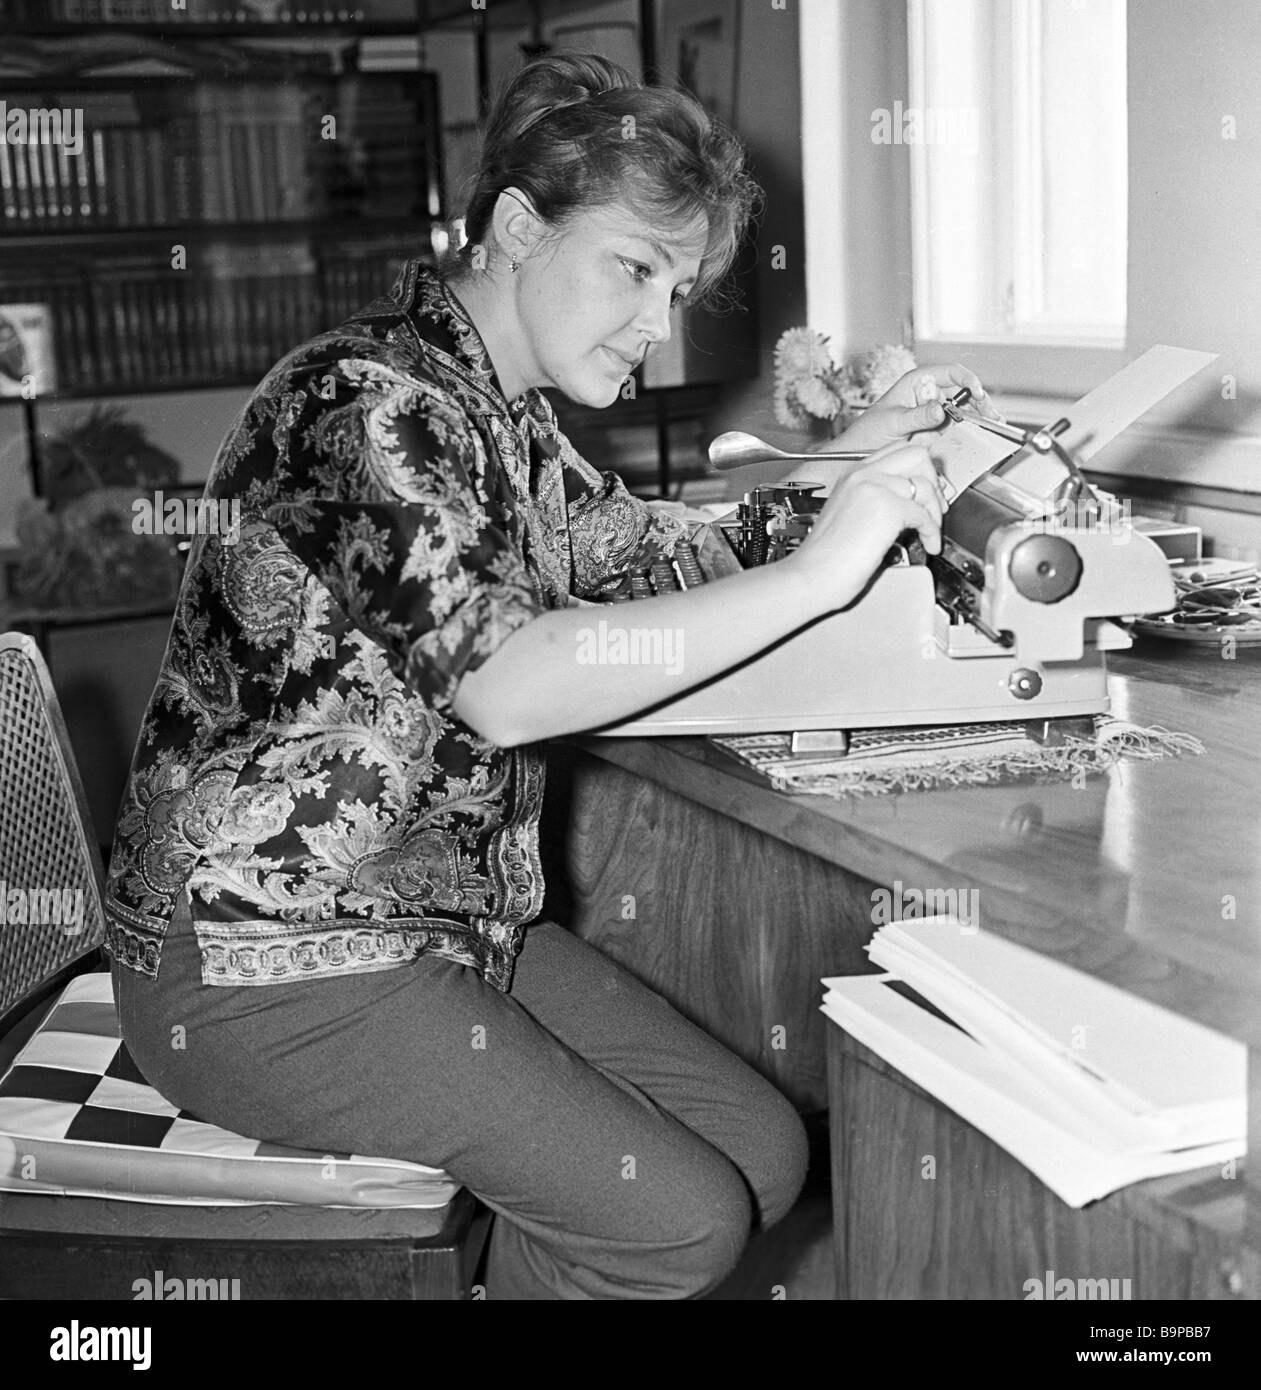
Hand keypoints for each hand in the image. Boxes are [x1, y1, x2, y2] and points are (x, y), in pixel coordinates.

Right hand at [790, 441, 947, 609]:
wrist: (811, 577)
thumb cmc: (825, 558)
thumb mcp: (849, 516)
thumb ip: (874, 501)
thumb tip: (906, 502)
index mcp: (851, 474)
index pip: (897, 450)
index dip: (919, 470)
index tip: (926, 492)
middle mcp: (862, 475)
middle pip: (917, 455)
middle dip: (933, 482)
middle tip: (934, 508)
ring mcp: (874, 488)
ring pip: (925, 484)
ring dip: (936, 511)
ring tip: (930, 532)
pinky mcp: (887, 508)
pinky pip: (925, 514)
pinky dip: (932, 532)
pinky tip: (928, 545)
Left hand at [829, 363, 1002, 452]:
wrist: (856, 455)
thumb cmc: (867, 433)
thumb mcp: (892, 422)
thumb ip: (917, 416)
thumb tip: (940, 410)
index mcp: (916, 383)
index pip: (948, 372)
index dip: (966, 379)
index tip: (976, 390)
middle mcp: (927, 394)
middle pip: (962, 391)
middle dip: (978, 400)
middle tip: (990, 414)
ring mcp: (933, 412)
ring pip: (963, 409)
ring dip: (978, 416)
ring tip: (992, 424)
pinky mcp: (935, 430)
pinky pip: (957, 427)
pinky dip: (970, 430)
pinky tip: (981, 434)